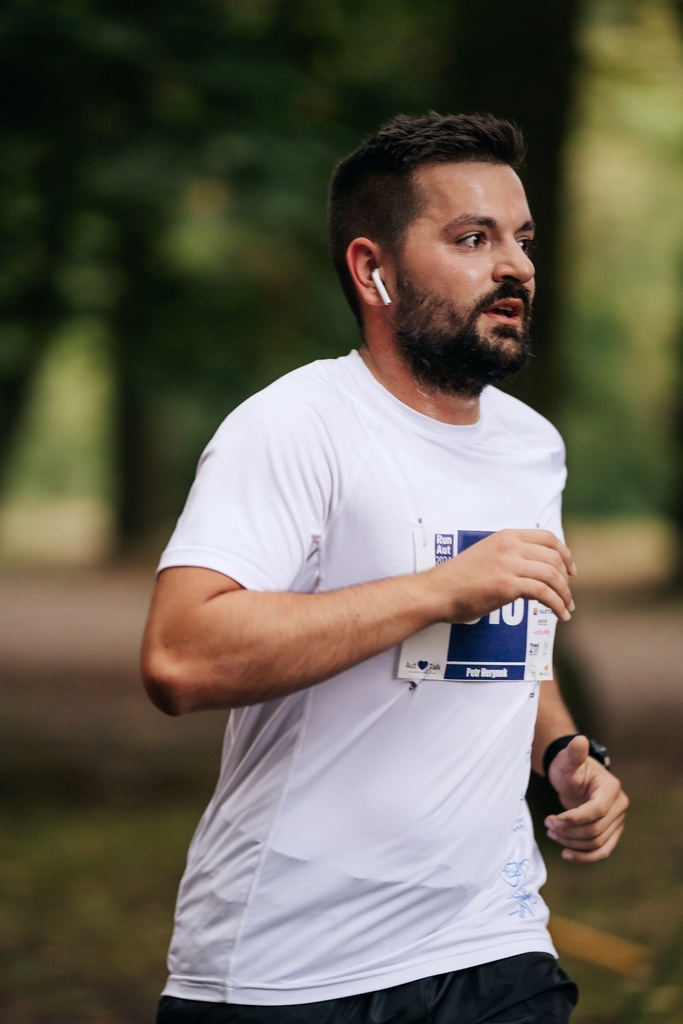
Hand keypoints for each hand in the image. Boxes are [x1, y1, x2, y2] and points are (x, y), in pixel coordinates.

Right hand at [430, 529, 575, 624]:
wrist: (436, 591)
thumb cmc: (458, 579)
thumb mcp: (486, 555)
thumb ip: (509, 556)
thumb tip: (532, 569)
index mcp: (506, 536)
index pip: (547, 538)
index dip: (565, 554)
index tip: (570, 571)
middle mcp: (510, 546)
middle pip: (554, 558)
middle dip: (566, 579)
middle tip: (567, 595)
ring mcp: (509, 565)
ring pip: (552, 576)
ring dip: (564, 595)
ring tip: (566, 608)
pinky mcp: (507, 585)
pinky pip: (544, 594)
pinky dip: (557, 606)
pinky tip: (561, 615)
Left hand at [545, 736, 628, 861]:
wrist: (574, 777)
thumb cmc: (569, 767)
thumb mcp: (568, 760)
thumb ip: (573, 753)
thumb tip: (579, 740)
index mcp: (611, 788)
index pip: (596, 811)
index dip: (574, 819)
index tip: (551, 819)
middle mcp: (619, 805)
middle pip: (596, 829)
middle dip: (569, 831)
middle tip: (548, 826)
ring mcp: (618, 820)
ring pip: (598, 843)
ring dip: (573, 844)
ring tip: (552, 834)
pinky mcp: (611, 832)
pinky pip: (602, 851)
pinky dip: (585, 857)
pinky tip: (566, 854)